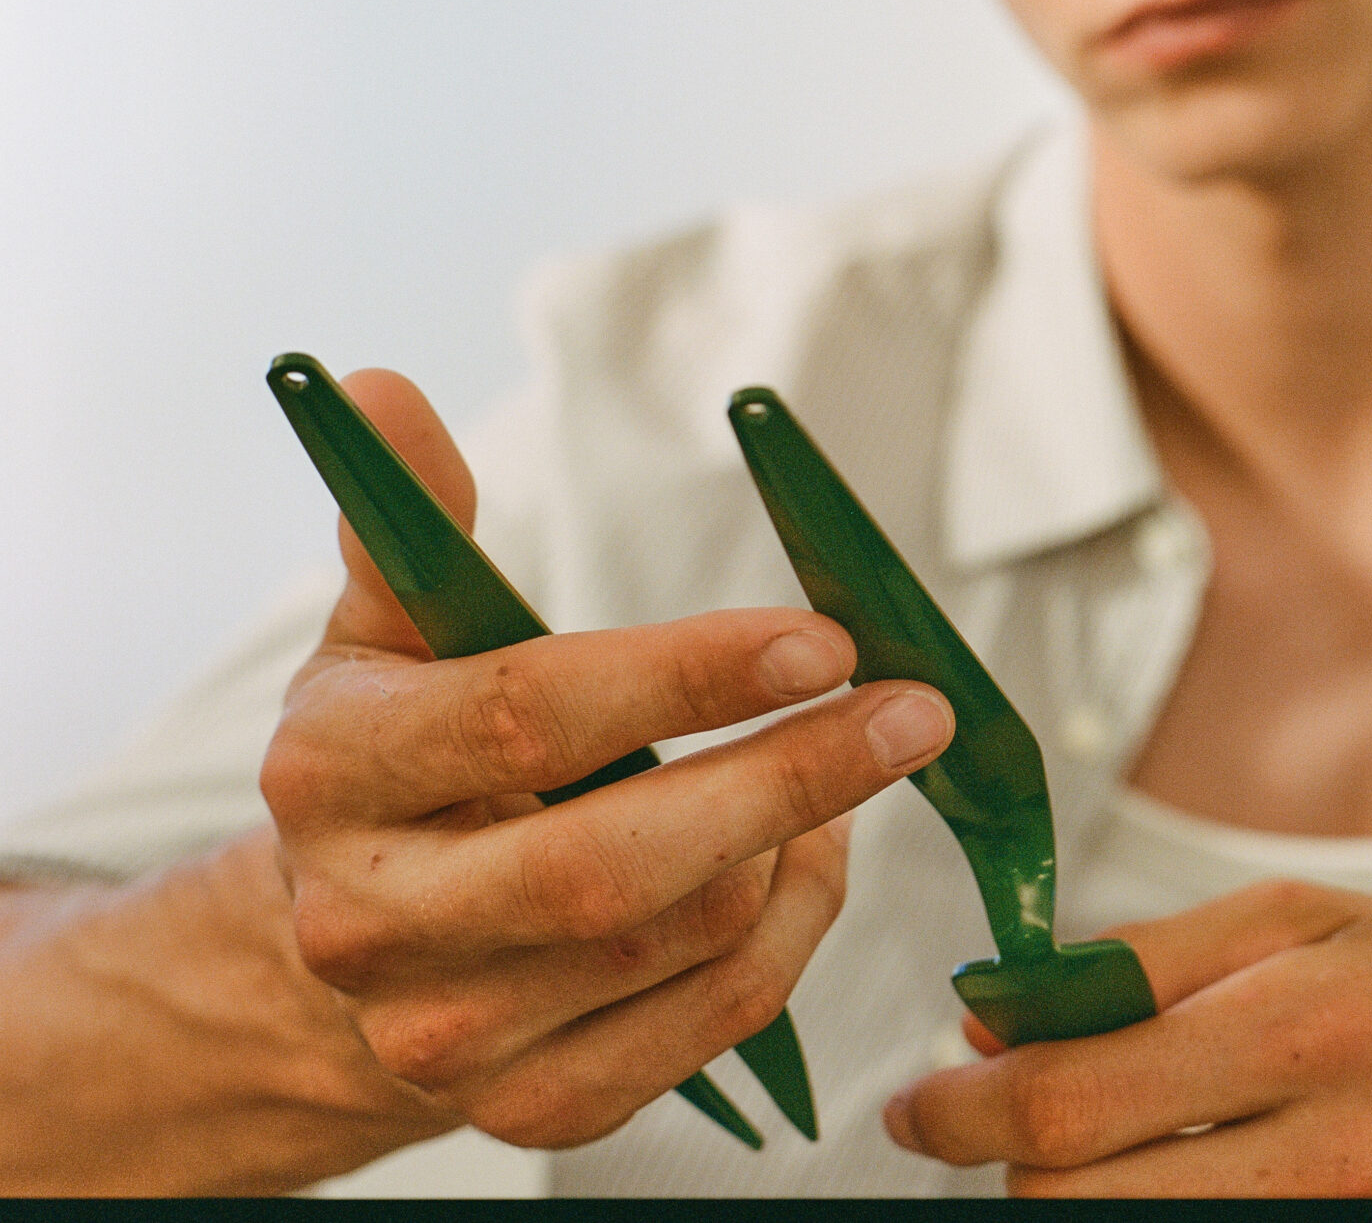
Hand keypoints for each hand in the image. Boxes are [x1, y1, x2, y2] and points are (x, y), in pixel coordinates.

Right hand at [260, 367, 955, 1149]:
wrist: (341, 951)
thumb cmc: (405, 759)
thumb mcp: (387, 631)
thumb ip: (409, 520)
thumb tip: (386, 392)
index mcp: (334, 767)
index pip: (531, 712)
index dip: (690, 673)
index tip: (826, 635)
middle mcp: (372, 919)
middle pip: (616, 863)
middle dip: (788, 779)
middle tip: (910, 709)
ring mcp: (446, 1035)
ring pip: (686, 944)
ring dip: (801, 848)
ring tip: (846, 761)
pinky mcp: (529, 1106)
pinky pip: (711, 1021)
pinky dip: (791, 937)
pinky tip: (812, 858)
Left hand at [882, 879, 1371, 1194]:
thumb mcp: (1309, 922)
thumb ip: (1146, 962)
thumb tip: (994, 1013)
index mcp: (1309, 1028)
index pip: (1073, 1105)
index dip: (960, 1112)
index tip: (920, 1103)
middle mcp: (1335, 1157)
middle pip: (1079, 1208)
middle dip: (1007, 1170)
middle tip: (1001, 1127)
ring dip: (1080, 1206)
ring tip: (1103, 1151)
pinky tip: (1180, 1184)